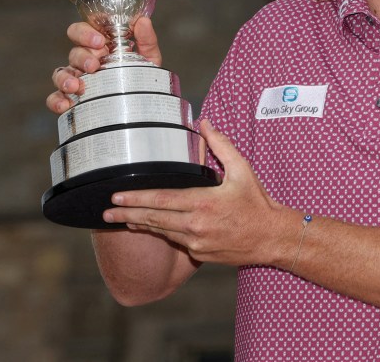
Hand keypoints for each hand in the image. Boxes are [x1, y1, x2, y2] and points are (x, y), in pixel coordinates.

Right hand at [45, 17, 162, 114]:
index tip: (99, 41)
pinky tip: (65, 104)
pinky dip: (56, 100)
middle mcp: (86, 60)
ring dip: (64, 78)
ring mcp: (78, 79)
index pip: (83, 31)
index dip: (86, 33)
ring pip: (61, 73)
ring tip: (75, 87)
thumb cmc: (143, 77)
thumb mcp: (149, 57)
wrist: (145, 104)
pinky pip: (56, 97)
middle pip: (74, 51)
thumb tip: (143, 21)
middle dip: (81, 57)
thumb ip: (146, 39)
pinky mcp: (73, 98)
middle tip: (94, 66)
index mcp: (100, 46)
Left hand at [102, 121, 294, 267]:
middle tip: (107, 211)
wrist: (272, 238)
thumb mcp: (242, 170)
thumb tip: (205, 124)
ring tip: (122, 220)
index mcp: (204, 203)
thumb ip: (221, 146)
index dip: (136, 198)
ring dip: (140, 224)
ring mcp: (197, 243)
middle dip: (127, 214)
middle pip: (153, 219)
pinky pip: (175, 242)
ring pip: (161, 232)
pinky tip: (149, 228)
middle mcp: (196, 226)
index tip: (117, 196)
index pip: (161, 200)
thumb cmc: (258, 203)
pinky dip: (160, 233)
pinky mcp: (201, 254)